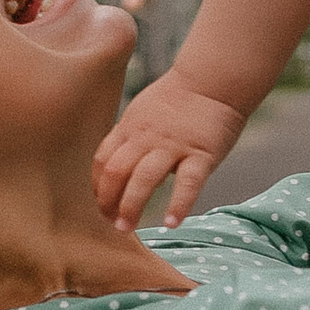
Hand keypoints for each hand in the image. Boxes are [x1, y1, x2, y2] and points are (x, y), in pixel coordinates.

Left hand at [94, 70, 248, 230]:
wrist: (213, 80)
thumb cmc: (178, 100)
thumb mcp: (142, 112)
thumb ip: (129, 139)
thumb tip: (116, 172)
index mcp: (130, 128)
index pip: (102, 160)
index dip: (95, 187)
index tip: (95, 208)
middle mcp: (146, 138)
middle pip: (116, 171)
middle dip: (107, 201)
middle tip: (107, 224)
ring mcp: (173, 146)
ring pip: (144, 178)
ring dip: (132, 206)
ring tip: (127, 229)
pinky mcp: (201, 154)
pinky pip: (188, 183)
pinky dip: (179, 205)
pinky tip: (171, 223)